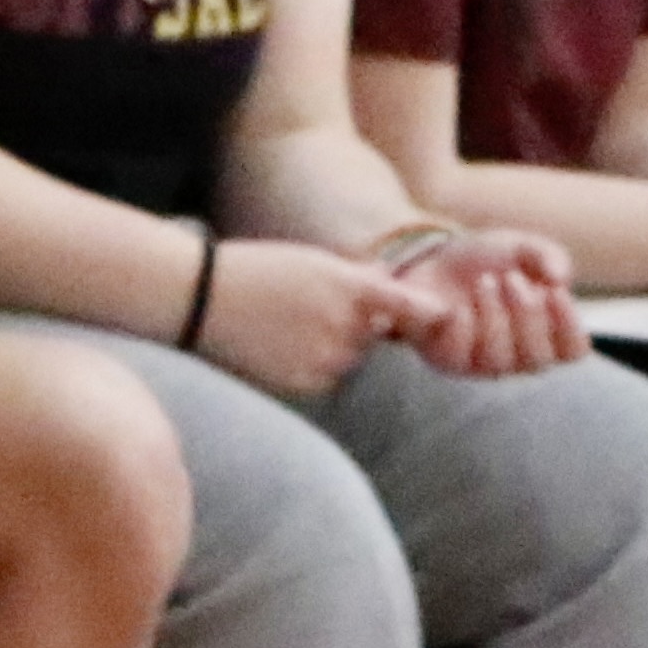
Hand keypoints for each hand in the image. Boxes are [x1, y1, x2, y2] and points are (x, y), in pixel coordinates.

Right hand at [196, 237, 451, 395]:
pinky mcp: (307, 383)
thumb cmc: (257, 271)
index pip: (412, 307)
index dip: (432, 316)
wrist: (198, 296)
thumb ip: (361, 284)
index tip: (448, 320)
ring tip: (284, 327)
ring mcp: (328, 357)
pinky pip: (325, 380)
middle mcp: (348, 325)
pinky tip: (275, 349)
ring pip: (349, 359)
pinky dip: (310, 369)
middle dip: (355, 328)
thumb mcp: (316, 264)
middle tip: (305, 310)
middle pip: (374, 336)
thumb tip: (400, 302)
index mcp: (352, 287)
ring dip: (331, 349)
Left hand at [400, 229, 587, 377]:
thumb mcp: (520, 247)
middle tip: (511, 278)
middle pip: (537, 359)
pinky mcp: (449, 360)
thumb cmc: (489, 260)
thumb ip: (547, 256)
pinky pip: (460, 357)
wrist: (435, 259)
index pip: (573, 351)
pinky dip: (461, 328)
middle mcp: (519, 356)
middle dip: (527, 316)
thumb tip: (560, 279)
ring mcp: (484, 362)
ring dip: (493, 317)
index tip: (555, 292)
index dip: (569, 326)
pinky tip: (455, 307)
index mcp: (547, 333)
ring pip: (498, 361)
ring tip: (484, 282)